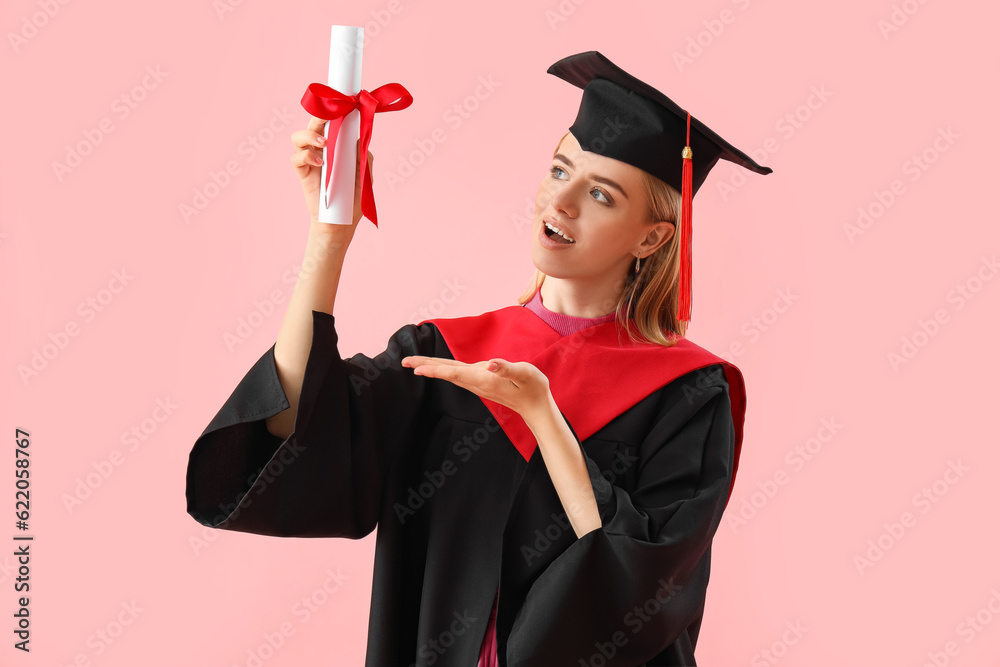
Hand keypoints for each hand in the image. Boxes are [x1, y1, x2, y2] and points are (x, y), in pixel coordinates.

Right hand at [290, 117, 373, 234]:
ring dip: (309, 135)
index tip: (342, 106)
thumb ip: (364, 157)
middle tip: (329, 118)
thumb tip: (360, 139)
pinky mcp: (303, 173)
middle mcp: (321, 149)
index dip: (333, 112)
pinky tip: (320, 162)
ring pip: (298, 137)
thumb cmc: (354, 198)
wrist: (342, 221)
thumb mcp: (365, 175)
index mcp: (337, 146)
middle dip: (319, 117)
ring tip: (324, 142)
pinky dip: (306, 156)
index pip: (332, 123)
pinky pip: (296, 158)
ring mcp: (310, 160)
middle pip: (313, 124)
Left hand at [401, 356, 552, 420]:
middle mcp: (477, 383)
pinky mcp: (480, 381)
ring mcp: (477, 383)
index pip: (455, 374)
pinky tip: (436, 367)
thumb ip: (507, 368)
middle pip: (446, 374)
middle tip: (404, 361)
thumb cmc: (533, 388)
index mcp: (484, 379)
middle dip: (425, 367)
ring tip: (413, 364)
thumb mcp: (525, 374)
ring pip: (449, 373)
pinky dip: (442, 369)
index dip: (435, 370)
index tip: (416, 369)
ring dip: (431, 368)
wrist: (536, 406)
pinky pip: (456, 374)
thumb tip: (490, 363)